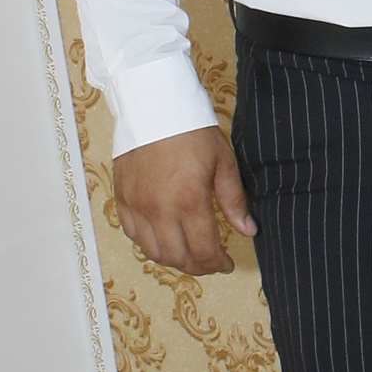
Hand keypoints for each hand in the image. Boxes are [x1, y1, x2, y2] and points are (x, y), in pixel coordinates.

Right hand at [113, 126, 257, 272]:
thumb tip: (248, 230)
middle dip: (198, 266)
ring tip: (188, 253)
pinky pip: (132, 235)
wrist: (153, 105)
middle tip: (210, 262)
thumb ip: (234, 201)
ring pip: (153, 252)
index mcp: (189, 200)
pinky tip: (163, 237)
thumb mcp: (222, 162)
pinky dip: (149, 243)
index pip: (204, 250)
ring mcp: (137, 205)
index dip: (218, 264)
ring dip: (173, 259)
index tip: (226, 264)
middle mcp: (159, 209)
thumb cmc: (191, 130)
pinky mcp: (122, 198)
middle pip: (178, 258)